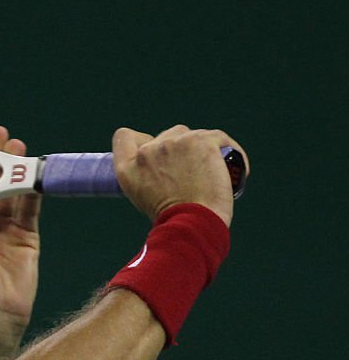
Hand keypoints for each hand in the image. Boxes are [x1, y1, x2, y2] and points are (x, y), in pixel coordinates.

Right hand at [112, 125, 249, 226]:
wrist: (192, 224)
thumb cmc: (172, 219)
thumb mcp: (143, 198)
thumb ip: (145, 176)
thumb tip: (163, 166)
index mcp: (128, 168)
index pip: (124, 138)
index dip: (141, 142)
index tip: (158, 156)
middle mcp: (147, 151)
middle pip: (166, 136)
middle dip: (180, 151)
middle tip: (192, 175)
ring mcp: (173, 143)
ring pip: (192, 135)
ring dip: (204, 150)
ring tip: (214, 175)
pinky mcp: (201, 141)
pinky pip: (220, 138)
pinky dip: (232, 153)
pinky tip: (235, 170)